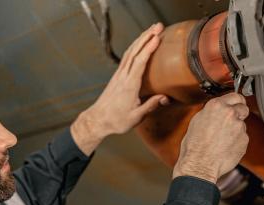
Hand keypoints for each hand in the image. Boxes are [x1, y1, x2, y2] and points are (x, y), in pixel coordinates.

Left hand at [70, 23, 168, 154]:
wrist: (98, 119)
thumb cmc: (117, 120)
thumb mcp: (136, 117)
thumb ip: (150, 106)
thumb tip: (165, 97)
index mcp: (129, 86)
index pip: (140, 63)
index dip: (149, 49)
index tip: (157, 37)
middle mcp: (123, 76)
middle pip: (135, 51)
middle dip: (147, 36)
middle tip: (158, 25)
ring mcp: (119, 74)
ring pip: (130, 51)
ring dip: (141, 38)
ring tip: (152, 29)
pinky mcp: (117, 75)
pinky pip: (127, 57)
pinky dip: (135, 46)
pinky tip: (140, 42)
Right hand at [172, 93, 249, 183]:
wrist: (200, 165)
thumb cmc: (194, 147)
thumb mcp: (197, 122)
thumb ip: (211, 112)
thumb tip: (217, 111)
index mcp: (216, 106)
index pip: (235, 96)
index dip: (236, 101)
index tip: (237, 104)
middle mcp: (230, 114)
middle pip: (243, 108)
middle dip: (239, 114)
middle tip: (231, 122)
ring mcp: (239, 127)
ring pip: (242, 125)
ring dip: (236, 130)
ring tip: (222, 140)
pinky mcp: (244, 140)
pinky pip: (243, 138)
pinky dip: (237, 142)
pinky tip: (225, 147)